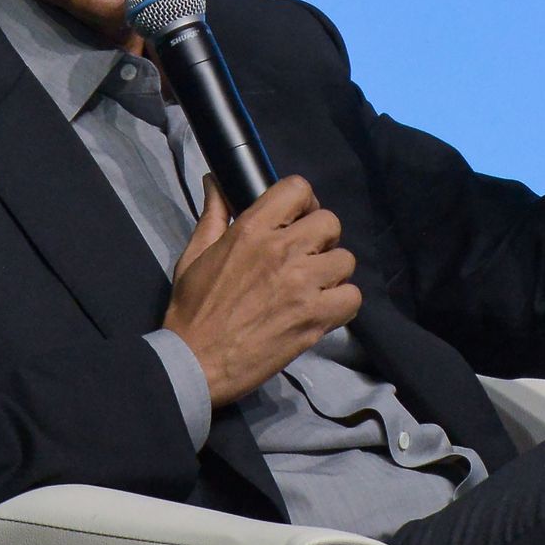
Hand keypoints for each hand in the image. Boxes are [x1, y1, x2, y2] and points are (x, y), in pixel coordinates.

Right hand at [164, 175, 361, 407]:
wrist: (195, 363)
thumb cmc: (192, 309)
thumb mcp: (194, 255)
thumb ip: (212, 215)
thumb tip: (215, 181)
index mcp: (251, 230)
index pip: (298, 189)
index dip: (303, 202)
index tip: (297, 219)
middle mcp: (281, 250)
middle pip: (330, 222)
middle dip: (321, 238)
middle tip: (306, 257)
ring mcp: (302, 284)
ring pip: (345, 259)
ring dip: (333, 272)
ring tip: (314, 287)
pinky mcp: (315, 318)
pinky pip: (352, 297)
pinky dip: (342, 303)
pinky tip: (322, 309)